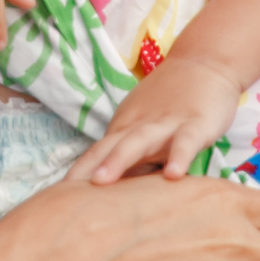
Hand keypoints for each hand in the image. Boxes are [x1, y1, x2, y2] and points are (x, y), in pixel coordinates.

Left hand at [75, 53, 244, 184]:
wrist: (205, 62)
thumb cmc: (172, 102)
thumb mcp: (147, 128)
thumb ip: (131, 157)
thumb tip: (110, 191)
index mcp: (125, 128)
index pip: (96, 153)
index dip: (76, 173)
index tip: (54, 198)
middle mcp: (139, 125)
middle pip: (108, 147)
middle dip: (85, 170)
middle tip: (64, 195)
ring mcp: (166, 124)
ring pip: (138, 141)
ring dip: (118, 161)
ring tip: (100, 183)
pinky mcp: (196, 124)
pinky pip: (186, 142)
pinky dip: (179, 157)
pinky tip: (173, 176)